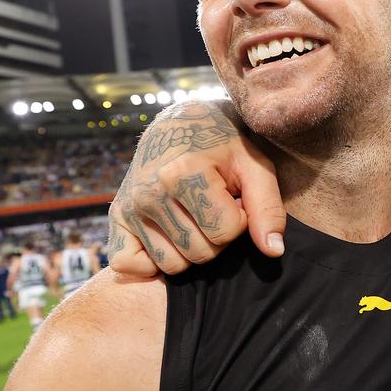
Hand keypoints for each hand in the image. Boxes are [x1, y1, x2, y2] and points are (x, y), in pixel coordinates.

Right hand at [107, 101, 285, 275]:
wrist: (181, 124)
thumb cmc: (225, 146)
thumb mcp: (255, 167)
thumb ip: (268, 209)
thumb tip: (273, 251)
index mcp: (184, 173)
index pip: (226, 231)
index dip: (241, 219)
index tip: (235, 199)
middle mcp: (150, 192)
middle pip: (201, 253)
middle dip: (218, 237)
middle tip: (215, 208)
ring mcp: (129, 207)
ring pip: (173, 265)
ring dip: (191, 249)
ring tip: (195, 216)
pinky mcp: (116, 218)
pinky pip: (130, 265)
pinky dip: (151, 260)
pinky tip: (170, 234)